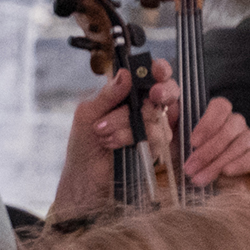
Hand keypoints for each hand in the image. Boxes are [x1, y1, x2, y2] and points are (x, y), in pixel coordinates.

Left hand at [46, 66, 149, 218]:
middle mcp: (143, 107)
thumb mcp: (88, 115)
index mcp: (127, 93)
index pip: (150, 74)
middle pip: (166, 92)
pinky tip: (115, 143)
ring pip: (158, 115)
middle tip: (150, 98)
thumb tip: (125, 74)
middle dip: (158, 93)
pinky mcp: (157, 146)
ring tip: (104, 134)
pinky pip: (160, 135)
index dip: (159, 70)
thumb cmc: (84, 145)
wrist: (86, 179)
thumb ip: (107, 95)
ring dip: (129, 123)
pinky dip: (135, 138)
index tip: (157, 71)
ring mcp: (153, 126)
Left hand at [172, 91, 249, 186]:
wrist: (204, 178)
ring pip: (239, 144)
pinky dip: (239, 164)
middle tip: (190, 168)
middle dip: (207, 151)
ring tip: (200, 178)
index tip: (193, 142)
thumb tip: (159, 101)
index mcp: (217, 114)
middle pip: (229, 128)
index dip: (207, 123)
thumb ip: (170, 120)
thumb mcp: (176, 139)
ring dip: (217, 162)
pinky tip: (226, 172)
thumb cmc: (189, 156)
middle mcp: (236, 122)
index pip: (220, 106)